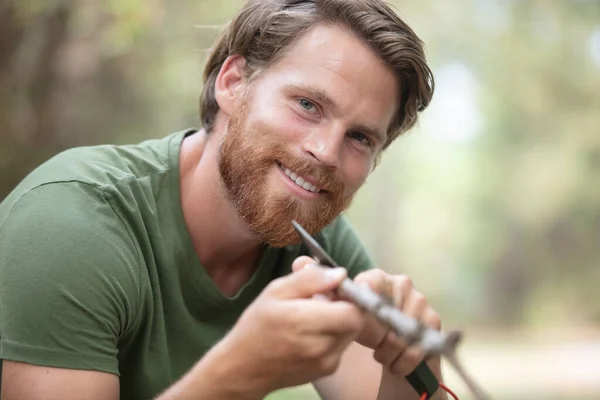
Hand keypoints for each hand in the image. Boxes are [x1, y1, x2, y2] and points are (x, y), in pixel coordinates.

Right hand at [219, 263, 366, 397]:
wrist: (244, 368)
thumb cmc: (256, 325)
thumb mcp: (275, 291)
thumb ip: (310, 279)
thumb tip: (340, 273)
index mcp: (304, 323)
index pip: (353, 310)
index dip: (350, 295)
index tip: (335, 287)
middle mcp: (320, 347)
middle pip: (356, 321)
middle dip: (345, 305)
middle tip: (324, 299)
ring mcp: (326, 362)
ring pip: (351, 332)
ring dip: (340, 319)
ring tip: (315, 315)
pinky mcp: (328, 370)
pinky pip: (342, 344)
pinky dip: (333, 334)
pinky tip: (312, 331)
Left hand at [289, 256, 441, 376]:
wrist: (389, 352)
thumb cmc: (359, 327)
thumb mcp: (335, 310)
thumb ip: (315, 285)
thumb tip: (300, 262)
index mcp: (376, 277)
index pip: (369, 284)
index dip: (363, 303)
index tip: (358, 319)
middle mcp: (401, 284)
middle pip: (387, 312)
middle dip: (376, 336)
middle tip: (370, 345)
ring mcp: (419, 301)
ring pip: (402, 333)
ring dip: (389, 352)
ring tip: (380, 355)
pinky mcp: (433, 321)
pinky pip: (418, 346)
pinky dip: (404, 361)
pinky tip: (395, 364)